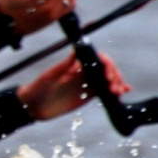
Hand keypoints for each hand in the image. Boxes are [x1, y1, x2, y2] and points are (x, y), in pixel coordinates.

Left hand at [16, 52, 130, 120]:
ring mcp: (87, 83)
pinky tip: (123, 92)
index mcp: (76, 65)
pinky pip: (105, 90)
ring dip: (117, 82)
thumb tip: (76, 51)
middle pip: (106, 69)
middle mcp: (83, 72)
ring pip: (108, 79)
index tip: (107, 75)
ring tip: (117, 92)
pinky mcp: (88, 95)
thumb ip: (63, 66)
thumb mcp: (49, 77)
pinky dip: (116, 89)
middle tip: (113, 87)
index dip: (106, 64)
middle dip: (114, 75)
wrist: (33, 106)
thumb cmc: (38, 88)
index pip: (97, 59)